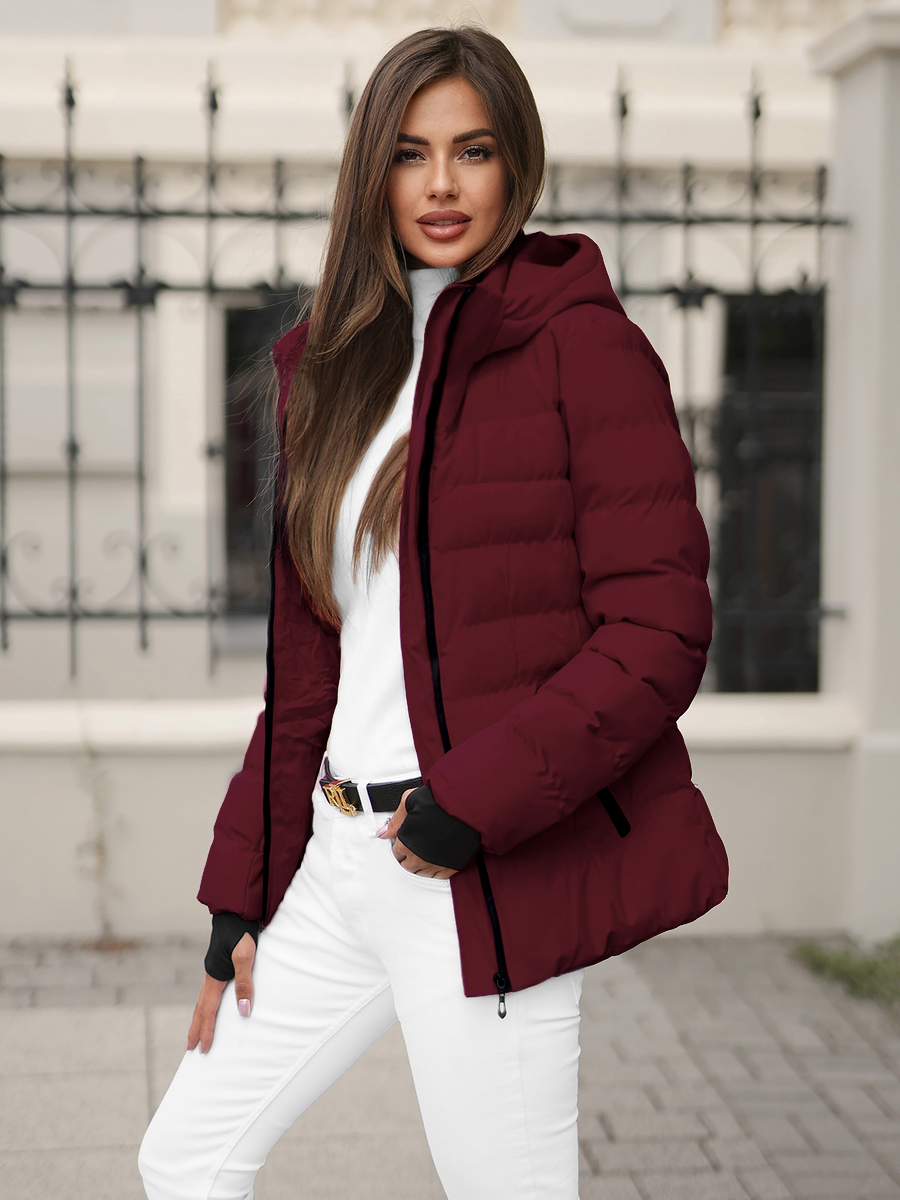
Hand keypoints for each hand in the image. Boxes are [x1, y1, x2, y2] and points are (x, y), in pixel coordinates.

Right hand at [186, 931, 255, 1053]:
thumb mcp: (246, 957)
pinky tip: (211, 1002)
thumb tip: (243, 1011)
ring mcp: (214, 968)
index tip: (203, 1049)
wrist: (236, 910)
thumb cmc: (242, 932)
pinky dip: (206, 1002)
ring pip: (203, 998)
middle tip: (190, 1048)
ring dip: (199, 1016)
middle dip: (196, 1028)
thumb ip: (245, 983)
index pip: (209, 1011)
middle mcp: (211, 974)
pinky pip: (210, 989)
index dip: (207, 1031)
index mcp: (215, 977)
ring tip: (196, 1030)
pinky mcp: (220, 962)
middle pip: (200, 1007)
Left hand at [376, 790, 458, 878]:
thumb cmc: (438, 803)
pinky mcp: (451, 867)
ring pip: (422, 873)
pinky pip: (439, 876)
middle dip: (408, 857)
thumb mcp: (409, 801)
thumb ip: (396, 820)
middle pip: (407, 866)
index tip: (404, 841)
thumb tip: (384, 832)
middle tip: (413, 848)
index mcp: (406, 843)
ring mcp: (435, 864)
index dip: (399, 845)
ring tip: (424, 855)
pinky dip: (437, 870)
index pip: (396, 853)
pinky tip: (437, 861)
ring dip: (421, 865)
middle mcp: (419, 857)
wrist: (465, 808)